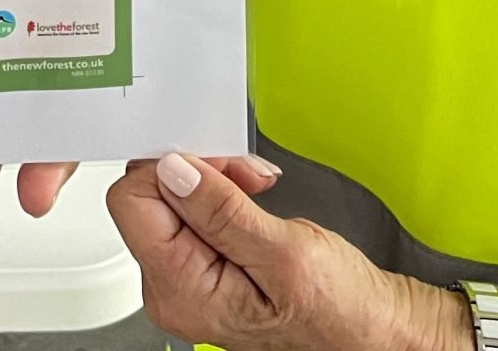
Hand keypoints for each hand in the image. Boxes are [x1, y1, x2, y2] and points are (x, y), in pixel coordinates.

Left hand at [110, 153, 434, 350]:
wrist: (366, 328)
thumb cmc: (338, 308)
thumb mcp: (286, 252)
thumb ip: (222, 210)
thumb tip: (172, 170)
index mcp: (182, 290)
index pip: (132, 201)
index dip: (174, 170)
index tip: (218, 168)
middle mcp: (172, 290)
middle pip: (149, 197)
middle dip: (198, 173)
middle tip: (248, 178)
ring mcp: (184, 280)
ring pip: (169, 200)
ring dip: (213, 181)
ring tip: (257, 189)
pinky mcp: (200, 268)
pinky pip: (189, 214)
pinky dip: (220, 195)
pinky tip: (251, 199)